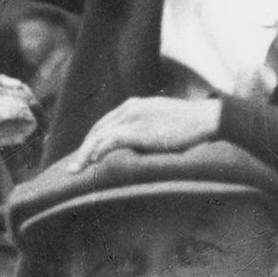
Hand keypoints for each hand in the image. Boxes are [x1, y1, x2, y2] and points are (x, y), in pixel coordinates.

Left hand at [69, 96, 221, 169]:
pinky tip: (91, 163)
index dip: (92, 140)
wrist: (205, 119)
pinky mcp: (139, 131)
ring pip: (99, 136)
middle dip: (83, 149)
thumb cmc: (189, 123)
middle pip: (97, 130)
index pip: (104, 123)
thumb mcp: (161, 119)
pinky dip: (98, 152)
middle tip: (72, 167)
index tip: (84, 154)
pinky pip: (110, 142)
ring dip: (84, 155)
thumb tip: (139, 142)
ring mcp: (133, 119)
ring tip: (74, 171)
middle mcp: (129, 109)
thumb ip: (146, 126)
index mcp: (133, 105)